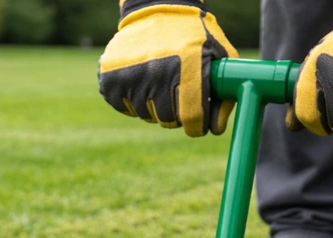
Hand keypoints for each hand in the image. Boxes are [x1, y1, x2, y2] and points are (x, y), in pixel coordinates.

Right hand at [99, 0, 237, 137]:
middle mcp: (157, 70)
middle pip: (169, 119)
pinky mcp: (110, 77)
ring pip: (146, 114)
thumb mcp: (217, 54)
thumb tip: (216, 129)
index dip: (198, 127)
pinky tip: (142, 82)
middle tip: (178, 97)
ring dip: (154, 106)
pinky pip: (124, 107)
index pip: (193, 115)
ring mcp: (130, 73)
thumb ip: (222, 93)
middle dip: (177, 115)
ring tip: (159, 83)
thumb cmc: (192, 35)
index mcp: (188, 64)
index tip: (198, 125)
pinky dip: (133, 101)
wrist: (155, 8)